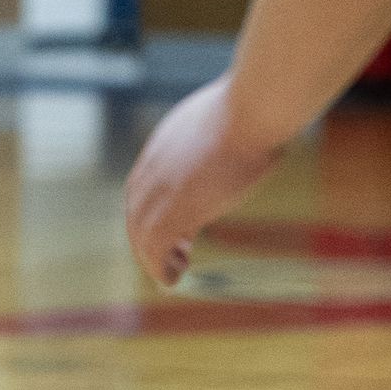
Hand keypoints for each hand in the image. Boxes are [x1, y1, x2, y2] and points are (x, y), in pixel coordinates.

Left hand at [124, 73, 281, 285]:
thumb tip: (254, 129)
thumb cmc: (253, 111)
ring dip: (153, 257)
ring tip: (173, 272)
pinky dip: (158, 267)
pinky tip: (172, 278)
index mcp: (162, 146)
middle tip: (174, 256)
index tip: (174, 225)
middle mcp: (151, 169)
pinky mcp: (172, 211)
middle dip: (149, 238)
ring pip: (141, 235)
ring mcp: (158, 191)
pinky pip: (154, 248)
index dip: (153, 211)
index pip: (143, 187)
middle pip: (136, 213)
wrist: (251, 112)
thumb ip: (224, 130)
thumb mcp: (226, 117)